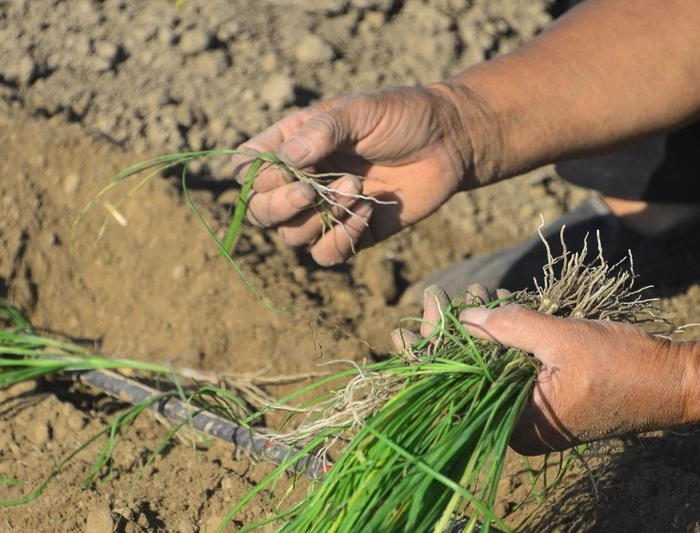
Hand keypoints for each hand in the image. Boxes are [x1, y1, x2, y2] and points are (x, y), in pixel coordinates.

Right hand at [232, 85, 475, 265]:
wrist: (450, 141)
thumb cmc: (402, 116)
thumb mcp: (359, 111)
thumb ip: (321, 132)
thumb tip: (284, 161)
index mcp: (292, 145)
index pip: (249, 173)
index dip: (258, 179)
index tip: (285, 168)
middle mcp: (302, 180)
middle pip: (261, 213)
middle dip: (280, 207)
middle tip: (311, 192)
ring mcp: (325, 210)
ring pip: (292, 237)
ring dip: (321, 217)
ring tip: (356, 189)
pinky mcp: (353, 233)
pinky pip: (327, 254)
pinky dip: (343, 238)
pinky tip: (368, 211)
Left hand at [395, 284, 696, 454]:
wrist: (675, 385)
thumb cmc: (625, 367)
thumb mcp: (564, 340)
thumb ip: (513, 328)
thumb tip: (466, 318)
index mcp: (515, 426)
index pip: (454, 394)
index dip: (426, 358)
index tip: (404, 332)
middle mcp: (517, 427)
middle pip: (466, 381)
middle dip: (448, 337)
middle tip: (432, 301)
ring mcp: (532, 414)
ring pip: (488, 372)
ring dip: (477, 332)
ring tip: (468, 295)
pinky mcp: (546, 400)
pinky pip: (511, 370)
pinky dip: (502, 340)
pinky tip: (490, 308)